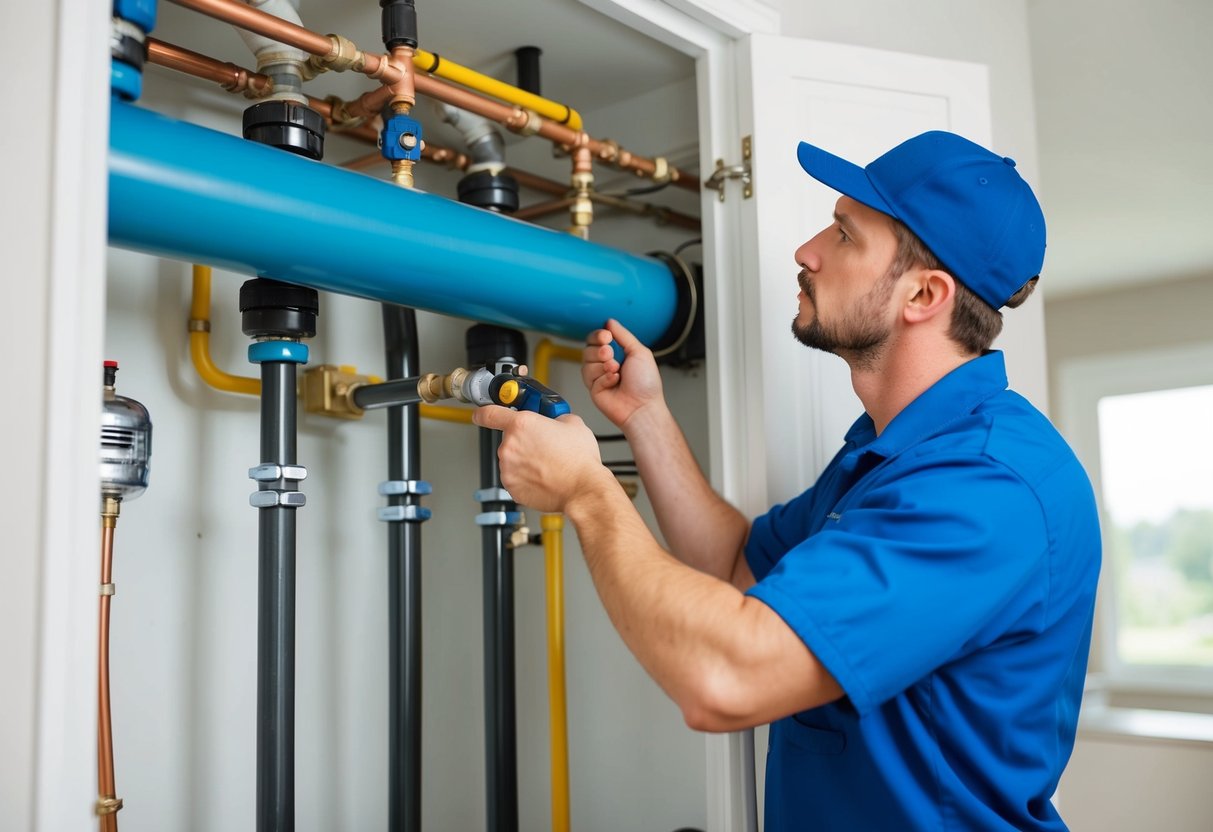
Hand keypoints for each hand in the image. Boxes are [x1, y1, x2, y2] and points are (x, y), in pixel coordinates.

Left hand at [471, 406, 612, 512]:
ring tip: (547, 465)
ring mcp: (508, 469)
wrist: (583, 489)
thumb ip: (554, 418)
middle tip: (543, 447)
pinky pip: (515, 479)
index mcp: (521, 425)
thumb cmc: (578, 460)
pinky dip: (526, 479)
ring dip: (524, 461)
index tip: (480, 415)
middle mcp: (509, 446)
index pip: (489, 414)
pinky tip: (543, 477)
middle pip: (509, 440)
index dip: (482, 413)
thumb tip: (554, 421)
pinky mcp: (512, 488)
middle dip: (523, 442)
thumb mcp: (572, 423)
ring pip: (511, 461)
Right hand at [582, 319, 664, 430]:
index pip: (596, 338)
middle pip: (587, 349)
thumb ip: (623, 335)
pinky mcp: (594, 390)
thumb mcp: (639, 352)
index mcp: (616, 353)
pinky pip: (590, 378)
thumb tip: (610, 322)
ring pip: (586, 363)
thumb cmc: (646, 383)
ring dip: (602, 365)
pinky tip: (615, 382)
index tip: (607, 336)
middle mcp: (604, 364)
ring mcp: (598, 377)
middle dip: (599, 351)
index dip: (598, 335)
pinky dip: (604, 378)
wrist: (643, 406)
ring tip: (616, 371)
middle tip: (611, 355)